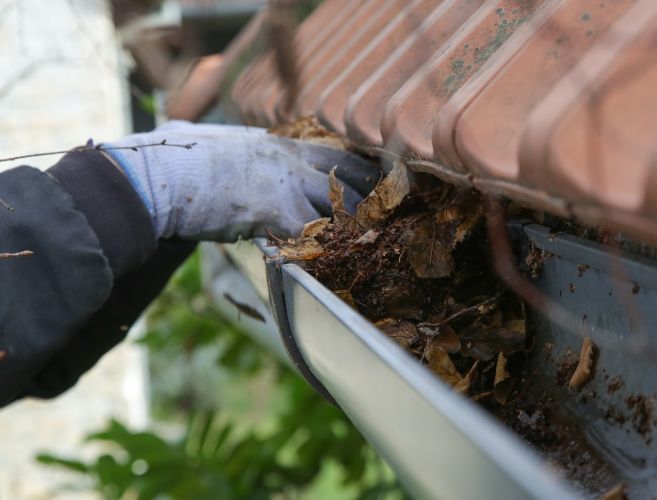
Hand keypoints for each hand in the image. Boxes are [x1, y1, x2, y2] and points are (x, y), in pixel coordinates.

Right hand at [104, 121, 378, 240]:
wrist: (159, 174)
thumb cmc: (174, 156)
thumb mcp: (206, 138)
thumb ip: (219, 141)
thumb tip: (187, 126)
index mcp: (277, 144)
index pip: (332, 154)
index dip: (357, 170)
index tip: (375, 181)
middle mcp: (290, 160)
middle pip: (347, 178)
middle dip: (368, 199)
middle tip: (386, 216)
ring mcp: (287, 184)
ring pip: (338, 207)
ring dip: (352, 228)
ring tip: (369, 245)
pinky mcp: (277, 211)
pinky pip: (313, 235)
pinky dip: (323, 250)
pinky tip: (332, 264)